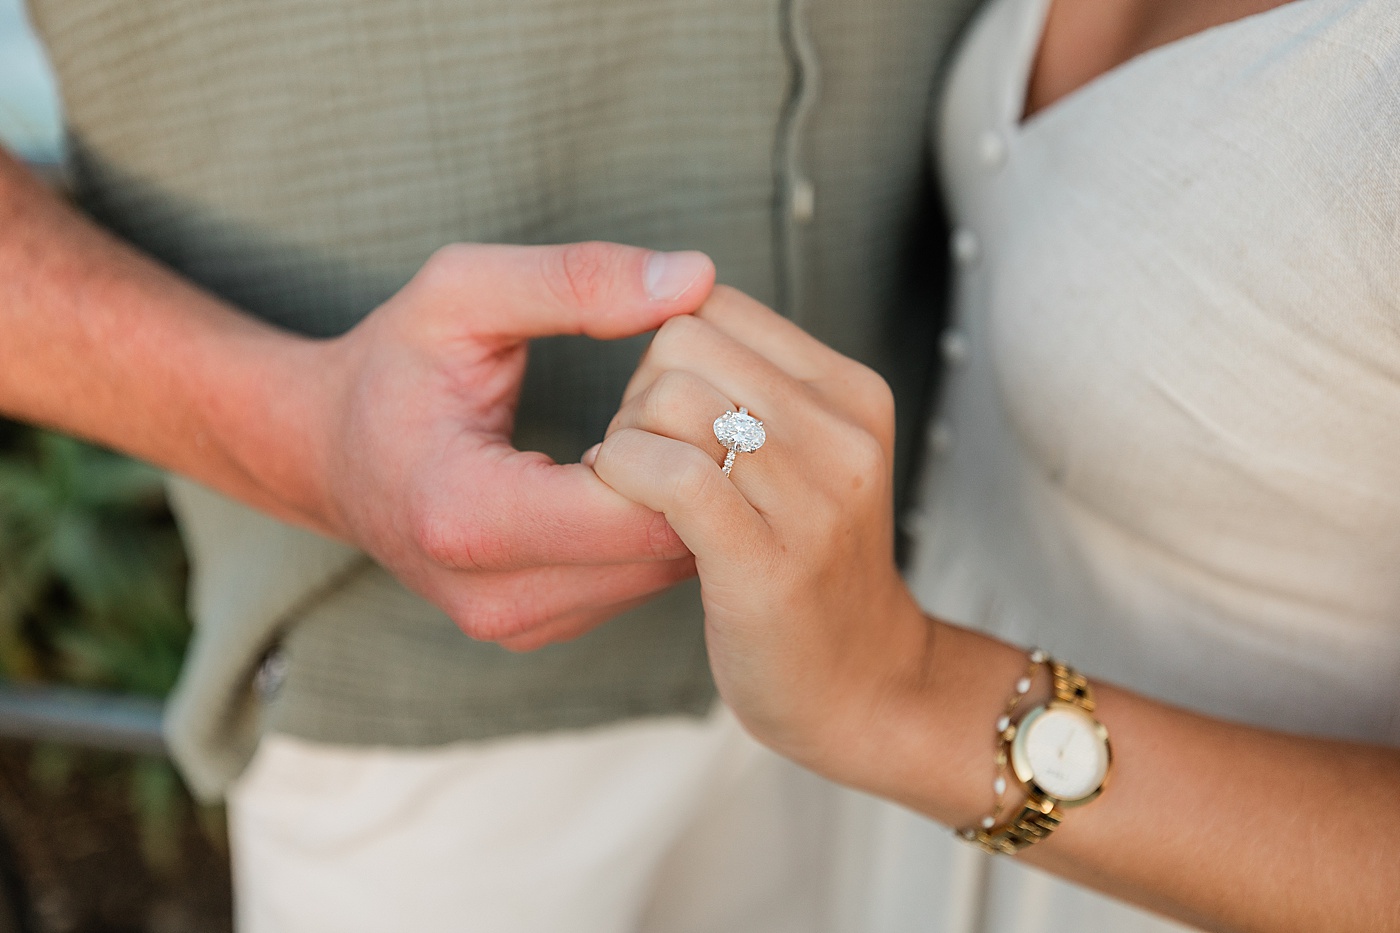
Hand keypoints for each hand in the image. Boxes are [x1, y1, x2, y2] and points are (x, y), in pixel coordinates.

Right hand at [311, 242, 714, 647]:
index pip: (639, 506)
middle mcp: (495, 598)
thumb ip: (577, 279)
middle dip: (691, 472)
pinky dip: (658, 527)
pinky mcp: (541, 630)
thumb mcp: (464, 292)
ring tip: (644, 437)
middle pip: (663, 548)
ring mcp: (519, 627)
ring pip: (665, 573)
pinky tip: (631, 475)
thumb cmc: (393, 365)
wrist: (324, 454)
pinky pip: (643, 583)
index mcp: (467, 518)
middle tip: (666, 405)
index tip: (655, 381)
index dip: (677, 437)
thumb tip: (697, 277)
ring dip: (681, 503)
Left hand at [587, 287, 931, 767]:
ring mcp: (814, 497)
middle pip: (685, 342)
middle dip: (638, 395)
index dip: (666, 356)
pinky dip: (623, 477)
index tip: (669, 423)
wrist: (862, 686)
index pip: (716, 305)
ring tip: (639, 493)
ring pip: (671, 398)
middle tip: (647, 464)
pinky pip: (670, 474)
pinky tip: (628, 510)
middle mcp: (844, 431)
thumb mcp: (807, 458)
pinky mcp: (768, 561)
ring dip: (625, 442)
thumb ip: (754, 389)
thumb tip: (667, 320)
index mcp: (851, 392)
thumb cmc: (807, 566)